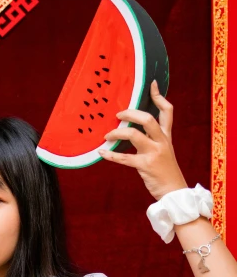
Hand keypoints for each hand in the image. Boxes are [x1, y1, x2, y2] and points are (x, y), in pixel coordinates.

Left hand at [98, 80, 187, 200]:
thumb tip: (135, 127)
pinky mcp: (144, 166)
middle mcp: (161, 141)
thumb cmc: (166, 170)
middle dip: (130, 114)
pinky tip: (101, 153)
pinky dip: (110, 155)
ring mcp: (153, 153)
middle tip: (118, 115)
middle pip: (147, 119)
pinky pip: (124, 158)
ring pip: (133, 135)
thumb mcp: (165, 150)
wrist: (174, 191)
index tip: (151, 85)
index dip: (159, 96)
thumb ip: (154, 138)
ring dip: (117, 133)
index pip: (167, 111)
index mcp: (166, 136)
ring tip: (107, 135)